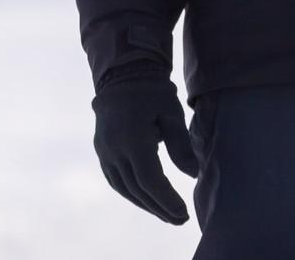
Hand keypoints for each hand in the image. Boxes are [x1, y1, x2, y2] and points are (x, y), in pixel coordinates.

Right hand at [92, 74, 198, 224]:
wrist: (123, 74)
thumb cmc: (152, 91)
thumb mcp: (172, 114)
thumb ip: (181, 146)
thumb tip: (193, 175)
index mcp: (132, 140)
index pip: (150, 180)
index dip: (167, 200)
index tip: (183, 212)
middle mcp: (114, 150)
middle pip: (137, 189)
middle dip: (159, 207)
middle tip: (180, 219)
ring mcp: (104, 152)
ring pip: (124, 188)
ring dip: (145, 204)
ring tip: (166, 214)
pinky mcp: (102, 151)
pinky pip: (115, 180)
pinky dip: (132, 192)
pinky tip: (146, 199)